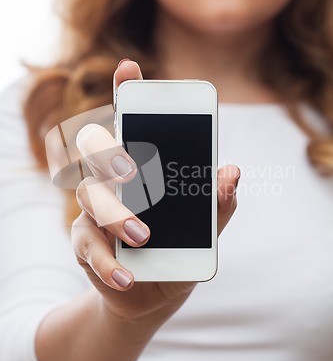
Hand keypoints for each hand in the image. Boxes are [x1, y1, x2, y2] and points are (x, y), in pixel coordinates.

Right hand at [72, 60, 239, 321]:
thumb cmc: (177, 248)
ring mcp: (93, 210)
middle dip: (108, 150)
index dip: (125, 93)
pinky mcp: (85, 243)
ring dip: (115, 214)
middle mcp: (111, 179)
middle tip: (132, 169)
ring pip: (89, 195)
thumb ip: (217, 203)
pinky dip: (107, 263)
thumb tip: (231, 172)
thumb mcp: (204, 228)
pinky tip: (127, 277)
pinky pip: (87, 246)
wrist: (155, 292)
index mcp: (140, 165)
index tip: (130, 68)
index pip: (129, 121)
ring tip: (143, 235)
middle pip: (93, 146)